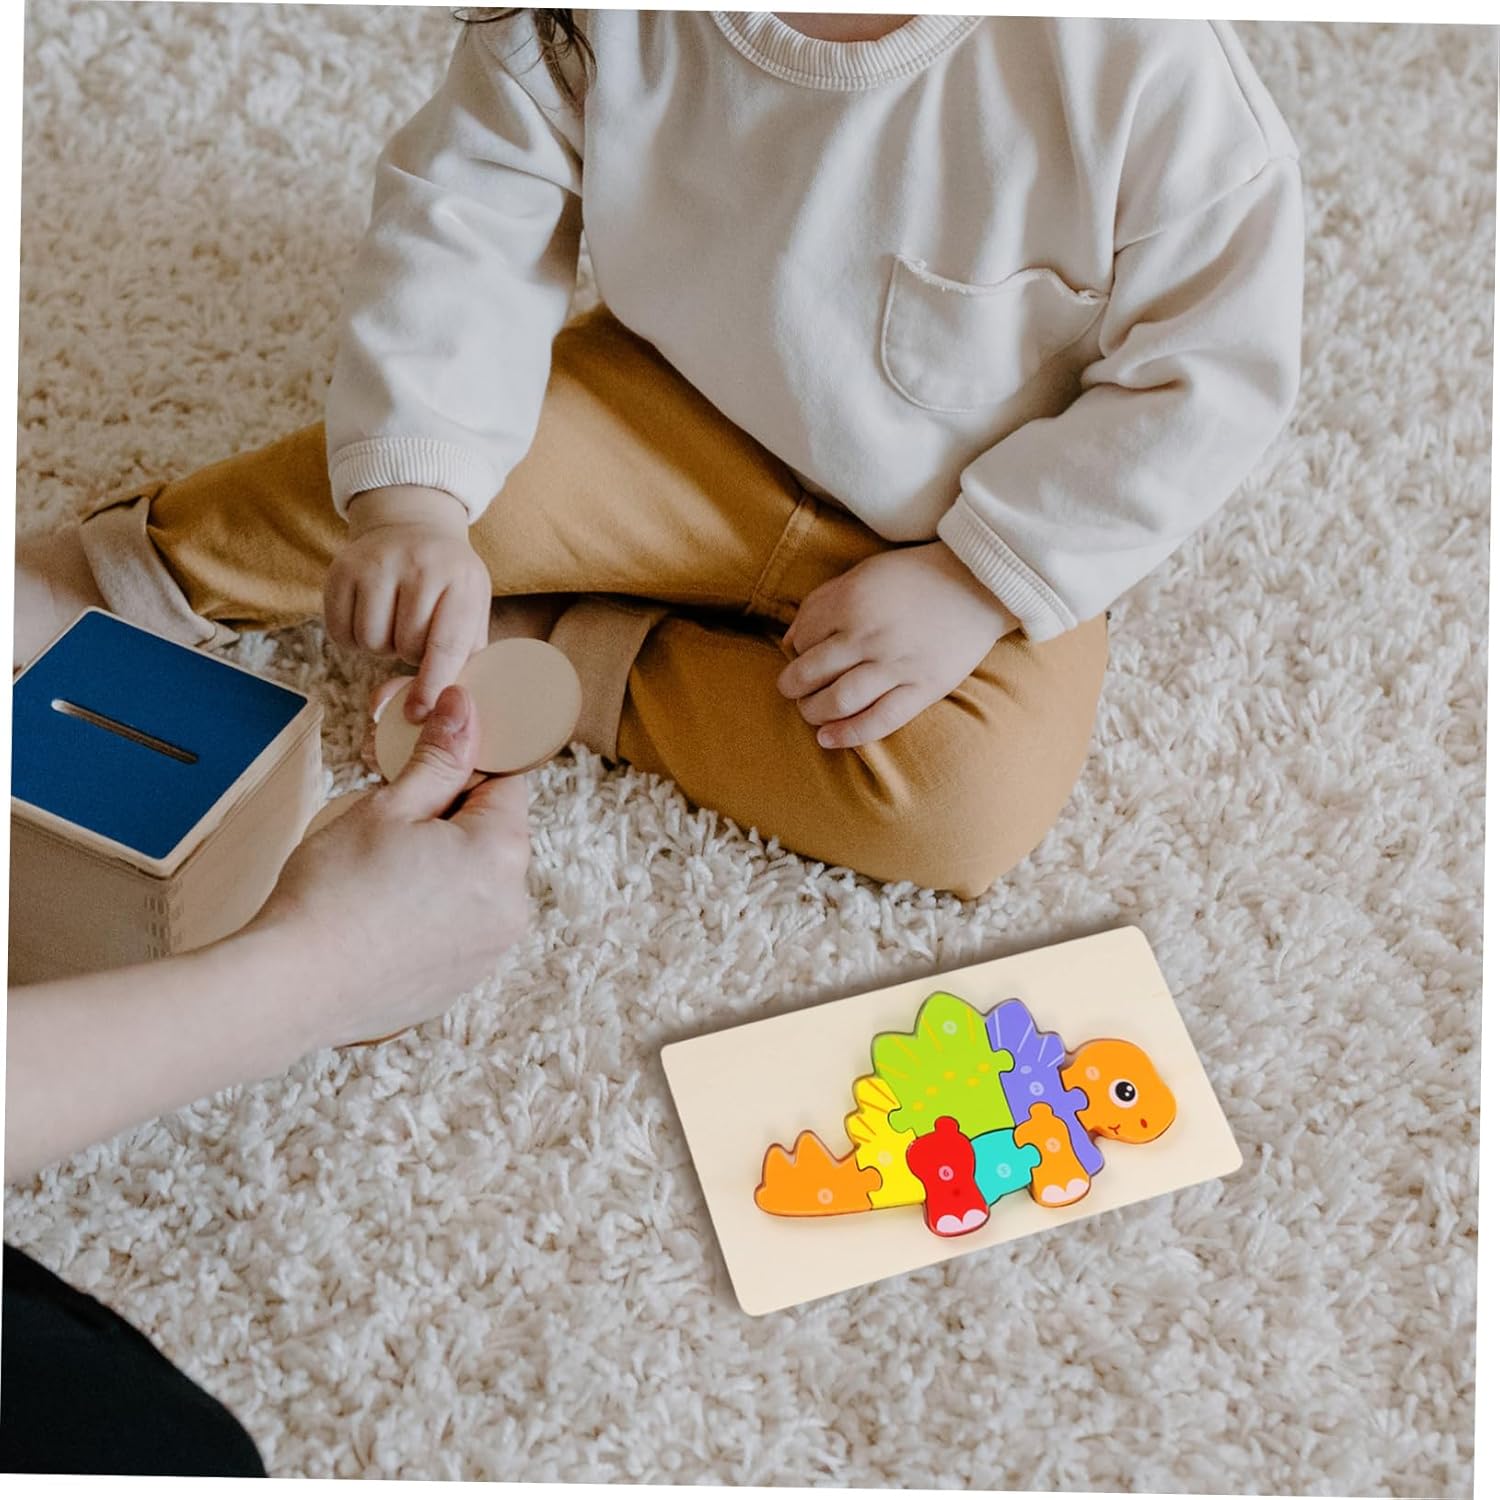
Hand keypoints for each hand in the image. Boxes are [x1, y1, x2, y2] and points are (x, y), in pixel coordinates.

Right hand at [5, 685, 530, 1179]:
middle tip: (388, 835)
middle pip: (495, 837)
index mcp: (502, 851)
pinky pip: (461, 929)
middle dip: (452, 826)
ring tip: (381, 882)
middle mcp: (513, 903)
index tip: (421, 781)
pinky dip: (434, 918)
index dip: (463, 773)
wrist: (293, 988)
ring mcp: (492, 949)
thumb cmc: (334, 890)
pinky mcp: (465, 981)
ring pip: (478, 885)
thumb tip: (466, 709)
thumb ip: (438, 758)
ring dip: (445, 873)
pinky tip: (383, 921)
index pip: (506, 784)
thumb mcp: (388, 805)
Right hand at [324, 485, 491, 722]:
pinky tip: (368, 618)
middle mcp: (421, 566)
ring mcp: (378, 563)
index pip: (446, 644)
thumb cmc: (448, 581)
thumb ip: (467, 653)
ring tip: (393, 624)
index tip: (419, 713)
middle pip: (405, 646)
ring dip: (380, 647)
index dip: (432, 685)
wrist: (411, 525)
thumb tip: (448, 707)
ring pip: (370, 641)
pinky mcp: (342, 568)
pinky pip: (339, 631)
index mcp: (463, 581)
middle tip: (414, 635)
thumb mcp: (473, 606)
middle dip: (409, 654)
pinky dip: (352, 638)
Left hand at [778, 542, 1018, 748]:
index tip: (801, 654)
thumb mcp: (863, 574)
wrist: (980, 583)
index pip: (802, 637)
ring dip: (812, 712)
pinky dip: (848, 734)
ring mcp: (897, 665)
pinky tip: (827, 739)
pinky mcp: (923, 688)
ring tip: (809, 711)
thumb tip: (790, 641)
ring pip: (837, 700)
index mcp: (851, 601)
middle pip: (810, 673)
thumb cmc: (916, 576)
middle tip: (792, 689)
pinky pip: (879, 720)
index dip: (795, 649)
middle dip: (792, 686)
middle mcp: (869, 635)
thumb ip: (824, 603)